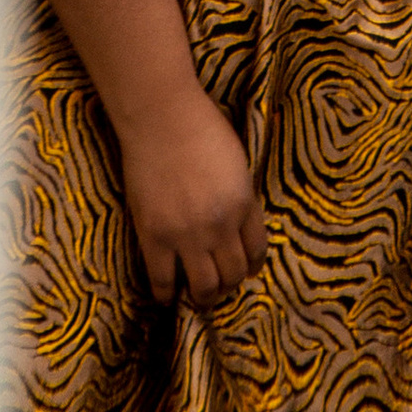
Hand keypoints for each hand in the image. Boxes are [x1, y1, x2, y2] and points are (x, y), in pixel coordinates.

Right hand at [120, 93, 267, 309]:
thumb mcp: (236, 162)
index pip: (257, 251)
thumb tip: (237, 227)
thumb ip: (239, 197)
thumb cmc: (201, 126)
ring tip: (198, 295)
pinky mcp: (154, 238)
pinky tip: (167, 295)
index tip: (245, 271)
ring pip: (204, 287)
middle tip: (220, 284)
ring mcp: (187, 235)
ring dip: (204, 296)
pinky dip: (166, 294)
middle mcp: (220, 225)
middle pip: (232, 275)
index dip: (251, 266)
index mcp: (244, 203)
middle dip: (228, 284)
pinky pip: (162, 281)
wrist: (161, 116)